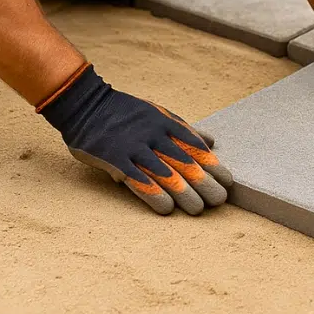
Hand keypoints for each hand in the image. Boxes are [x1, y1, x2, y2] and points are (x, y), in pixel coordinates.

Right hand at [38, 63, 232, 214]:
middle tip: (219, 201)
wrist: (85, 104)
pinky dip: (154, 195)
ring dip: (184, 194)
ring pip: (165, 174)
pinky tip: (167, 209)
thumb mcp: (158, 113)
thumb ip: (184, 129)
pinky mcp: (115, 159)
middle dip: (204, 183)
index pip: (195, 146)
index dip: (213, 165)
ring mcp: (134, 147)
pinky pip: (138, 181)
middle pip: (184, 163)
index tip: (227, 181)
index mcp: (166, 123)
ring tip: (198, 210)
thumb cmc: (125, 112)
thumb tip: (211, 141)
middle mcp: (153, 135)